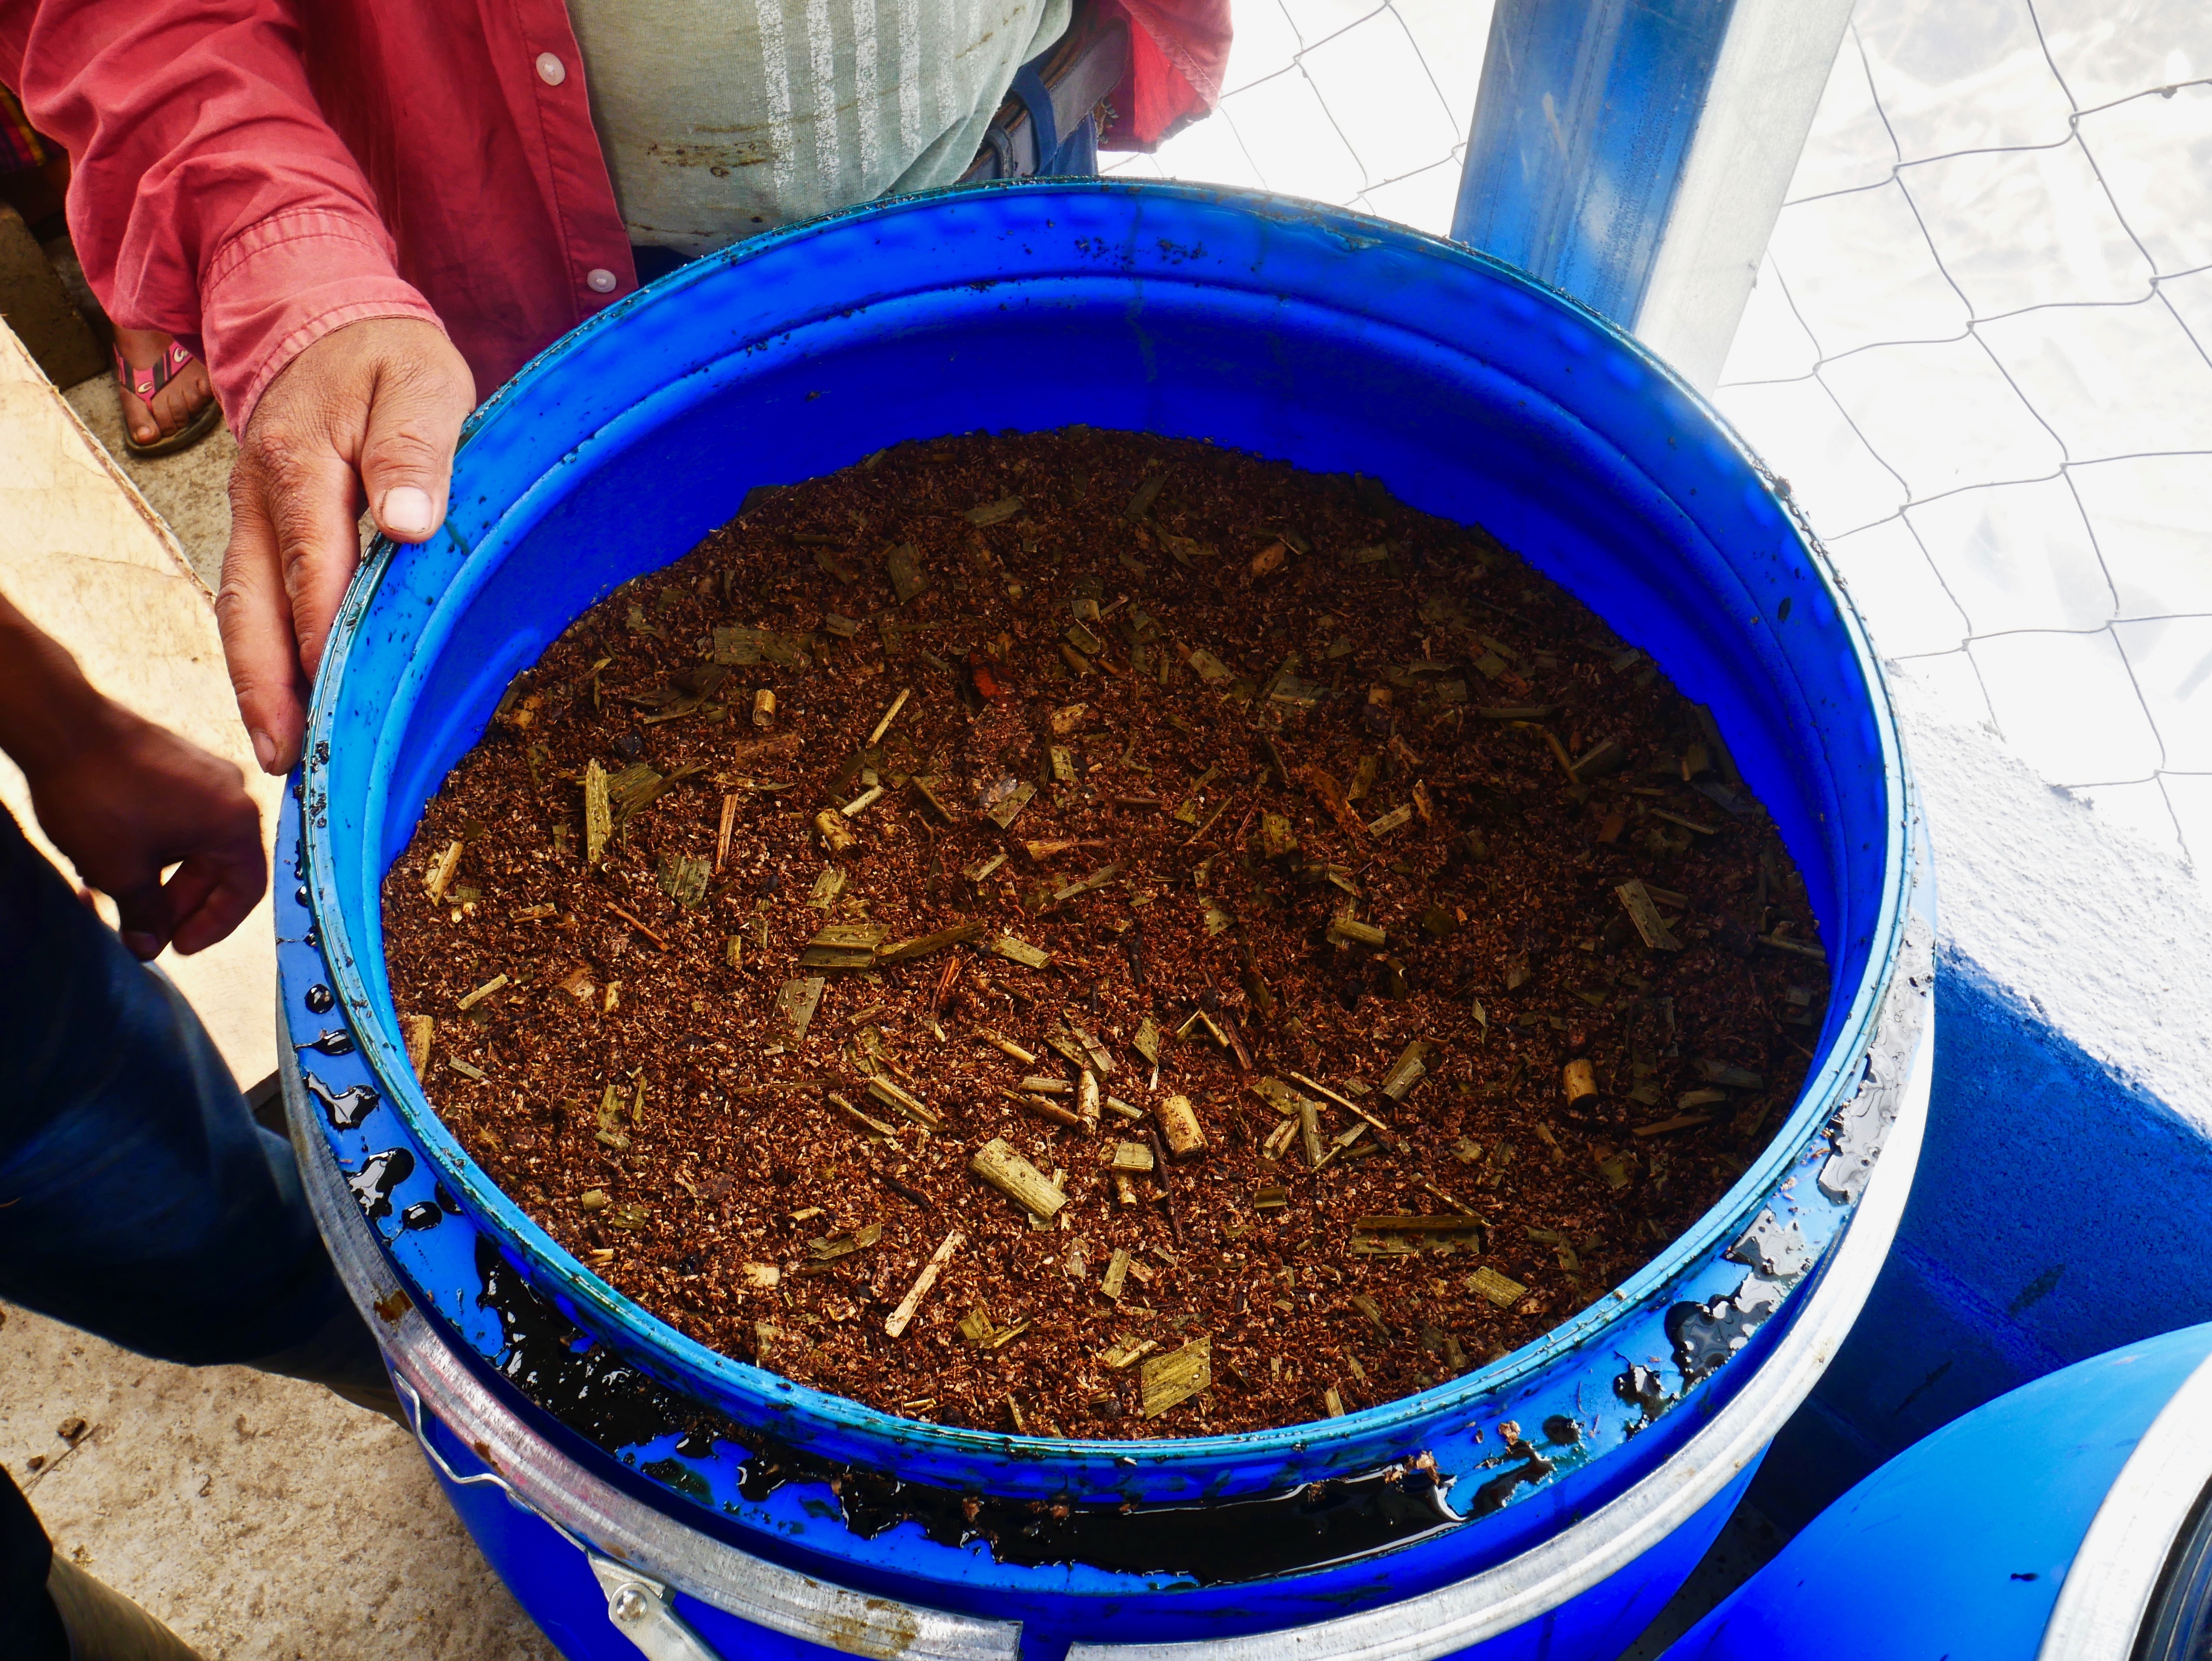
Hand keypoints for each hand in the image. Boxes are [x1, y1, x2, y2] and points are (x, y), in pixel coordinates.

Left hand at [23, 703, 266, 959]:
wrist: (60, 726)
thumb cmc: (98, 792)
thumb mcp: (121, 873)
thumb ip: (144, 915)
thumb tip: (149, 943)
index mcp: (235, 821)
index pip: (245, 889)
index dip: (212, 926)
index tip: (178, 945)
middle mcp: (229, 793)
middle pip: (219, 866)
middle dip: (179, 904)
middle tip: (145, 929)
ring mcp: (202, 773)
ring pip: (193, 843)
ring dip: (161, 877)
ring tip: (120, 896)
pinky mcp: (174, 762)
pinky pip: (177, 816)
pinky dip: (154, 846)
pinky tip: (115, 860)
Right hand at [218, 317, 474, 774]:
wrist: (332, 320)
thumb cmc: (390, 357)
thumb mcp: (423, 383)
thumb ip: (417, 450)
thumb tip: (407, 523)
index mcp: (300, 461)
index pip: (313, 564)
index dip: (324, 635)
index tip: (340, 696)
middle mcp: (259, 494)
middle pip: (252, 603)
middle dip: (268, 685)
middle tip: (289, 757)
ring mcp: (250, 512)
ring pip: (242, 609)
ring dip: (257, 682)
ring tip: (281, 752)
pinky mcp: (260, 525)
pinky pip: (253, 597)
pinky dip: (263, 654)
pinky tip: (286, 703)